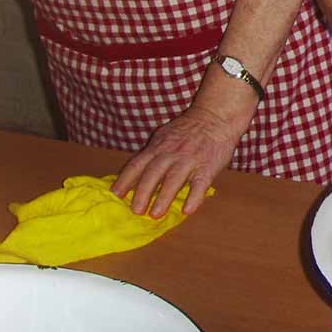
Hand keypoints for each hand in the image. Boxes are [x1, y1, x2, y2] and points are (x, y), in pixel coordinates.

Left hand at [111, 105, 243, 217]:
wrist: (216, 116)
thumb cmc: (190, 129)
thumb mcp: (166, 136)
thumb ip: (153, 153)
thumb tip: (137, 173)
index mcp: (159, 147)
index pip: (137, 164)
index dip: (125, 180)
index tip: (115, 195)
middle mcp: (172, 153)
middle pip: (153, 173)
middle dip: (142, 192)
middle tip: (136, 211)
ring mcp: (190, 160)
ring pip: (174, 179)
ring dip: (164, 197)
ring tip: (155, 214)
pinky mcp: (208, 167)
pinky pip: (200, 184)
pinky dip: (194, 198)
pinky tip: (188, 210)